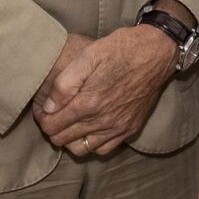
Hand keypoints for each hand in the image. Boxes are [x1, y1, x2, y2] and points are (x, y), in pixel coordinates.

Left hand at [32, 25, 174, 156]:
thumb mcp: (88, 55)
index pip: (51, 126)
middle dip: (52, 128)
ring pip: (81, 149)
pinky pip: (103, 150)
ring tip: (70, 122)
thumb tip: (49, 107)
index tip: (43, 108)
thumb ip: (64, 83)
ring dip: (70, 139)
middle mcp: (103, 120)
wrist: (157, 51)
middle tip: (53, 114)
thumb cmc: (121, 48)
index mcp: (89, 103)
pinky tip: (90, 128)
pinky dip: (92, 143)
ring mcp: (118, 127)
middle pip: (63, 140)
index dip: (41, 118)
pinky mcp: (130, 128)